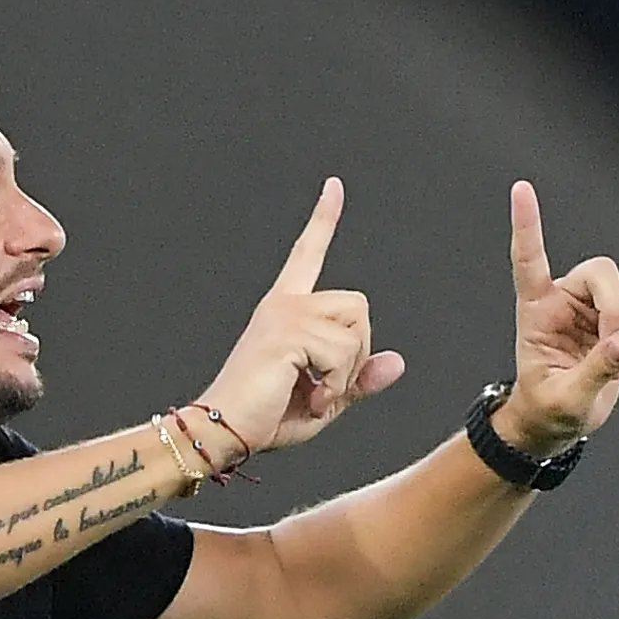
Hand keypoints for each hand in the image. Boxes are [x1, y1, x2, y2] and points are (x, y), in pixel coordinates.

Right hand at [196, 178, 407, 454]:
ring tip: (311, 393)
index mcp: (286, 310)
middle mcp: (285, 303)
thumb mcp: (325, 399)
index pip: (308, 254)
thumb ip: (359, 378)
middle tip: (324, 384)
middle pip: (358, 305)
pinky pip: (344, 353)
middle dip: (356, 352)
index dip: (323, 219)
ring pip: (356, 331)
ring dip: (345, 373)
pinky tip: (308, 397)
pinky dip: (335, 385)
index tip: (334, 186)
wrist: (222, 431)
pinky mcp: (288, 331)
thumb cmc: (262, 417)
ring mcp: (285, 313)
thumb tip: (397, 363)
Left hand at [501, 181, 618, 453]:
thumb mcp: (565, 400)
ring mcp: (594, 307)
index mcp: (536, 310)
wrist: (559, 422)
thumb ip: (594, 372)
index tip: (521, 188)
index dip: (527, 225)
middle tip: (618, 347)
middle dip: (616, 307)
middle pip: (601, 271)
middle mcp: (565, 300)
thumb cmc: (548, 408)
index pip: (529, 260)